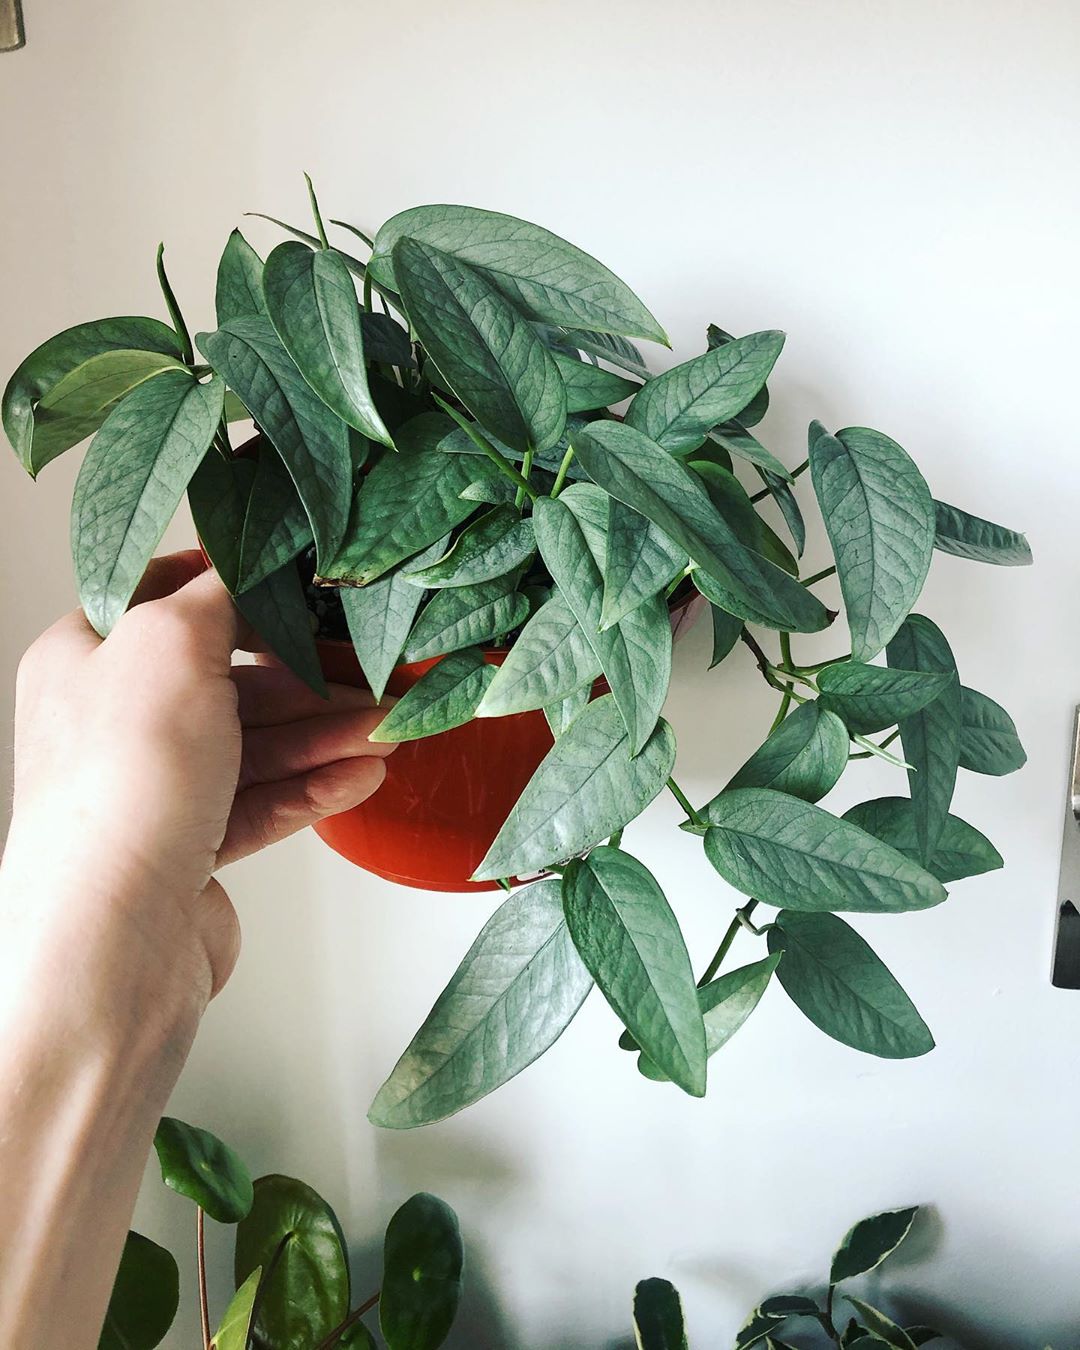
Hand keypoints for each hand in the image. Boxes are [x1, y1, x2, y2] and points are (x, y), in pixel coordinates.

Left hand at [0, 550, 393, 1029]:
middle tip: (375, 673)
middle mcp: (114, 719)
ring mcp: (155, 786)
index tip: (304, 586)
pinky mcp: (190, 845)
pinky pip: (262, 801)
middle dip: (309, 677)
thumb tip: (244, 565)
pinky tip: (362, 775)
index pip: (167, 598)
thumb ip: (217, 595)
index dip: (239, 589)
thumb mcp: (171, 645)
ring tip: (389, 729)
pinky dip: (313, 786)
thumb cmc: (125, 784)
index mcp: (85, 656)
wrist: (115, 941)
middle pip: (229, 677)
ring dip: (326, 733)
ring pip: (255, 743)